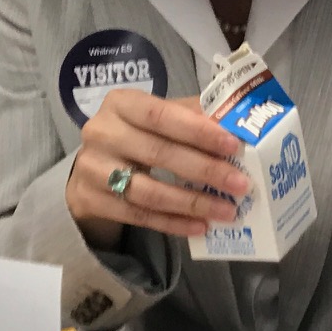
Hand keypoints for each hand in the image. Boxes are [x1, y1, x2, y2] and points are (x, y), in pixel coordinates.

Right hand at [64, 87, 251, 249]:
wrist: (93, 167)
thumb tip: (236, 126)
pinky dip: (173, 223)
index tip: (232, 146)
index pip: (161, 115)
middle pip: (158, 153)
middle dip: (205, 170)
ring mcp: (92, 169)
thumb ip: (191, 117)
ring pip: (148, 191)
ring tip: (227, 211)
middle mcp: (101, 133)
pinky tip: (200, 226)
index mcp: (121, 103)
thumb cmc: (137, 135)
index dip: (198, 131)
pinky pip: (138, 215)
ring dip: (192, 203)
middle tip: (240, 184)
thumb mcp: (159, 118)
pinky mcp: (91, 200)